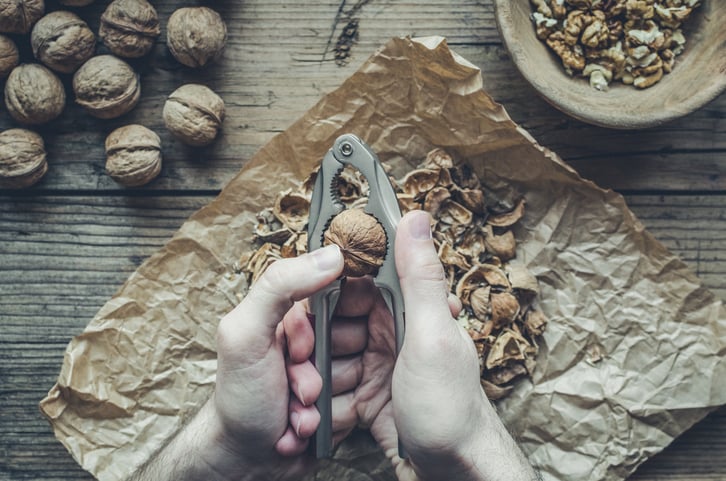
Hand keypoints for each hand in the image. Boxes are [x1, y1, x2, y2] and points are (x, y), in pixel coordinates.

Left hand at [129, 244, 344, 480]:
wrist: (244, 460)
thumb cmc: (239, 398)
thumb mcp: (247, 334)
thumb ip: (279, 287)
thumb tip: (331, 254)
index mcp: (291, 313)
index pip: (338, 300)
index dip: (325, 330)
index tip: (302, 351)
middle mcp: (314, 338)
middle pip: (353, 341)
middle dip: (321, 372)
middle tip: (293, 383)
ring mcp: (327, 370)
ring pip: (356, 377)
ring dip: (322, 401)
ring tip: (291, 409)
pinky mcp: (340, 402)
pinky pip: (355, 405)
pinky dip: (326, 421)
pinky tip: (298, 427)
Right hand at [324, 210, 537, 480]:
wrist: (453, 475)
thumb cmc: (449, 411)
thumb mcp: (432, 338)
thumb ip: (420, 279)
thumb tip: (414, 216)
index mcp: (412, 310)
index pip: (363, 278)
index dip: (331, 285)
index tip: (303, 297)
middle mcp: (395, 333)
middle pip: (338, 318)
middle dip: (316, 339)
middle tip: (301, 359)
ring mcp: (381, 365)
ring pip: (331, 354)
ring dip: (317, 374)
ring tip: (311, 394)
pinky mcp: (371, 395)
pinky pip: (335, 387)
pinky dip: (326, 400)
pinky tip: (321, 413)